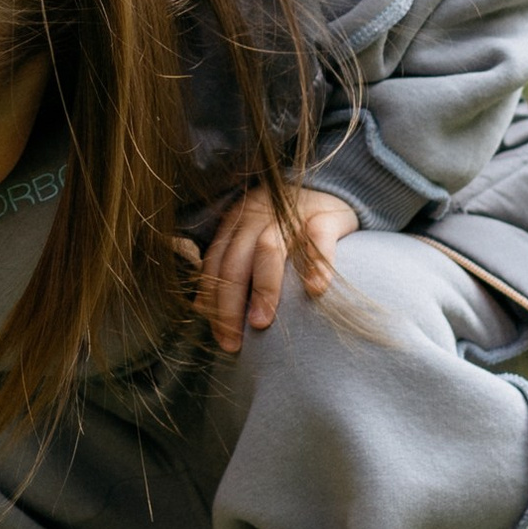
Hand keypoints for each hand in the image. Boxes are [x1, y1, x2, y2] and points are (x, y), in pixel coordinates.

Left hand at [193, 186, 360, 354]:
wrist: (328, 187)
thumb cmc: (286, 226)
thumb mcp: (252, 238)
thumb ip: (229, 267)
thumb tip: (199, 308)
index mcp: (236, 225)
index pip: (215, 266)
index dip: (212, 302)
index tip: (220, 336)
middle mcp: (258, 218)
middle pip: (234, 262)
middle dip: (229, 304)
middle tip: (233, 341)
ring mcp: (290, 216)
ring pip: (268, 250)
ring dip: (262, 289)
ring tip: (261, 322)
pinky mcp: (324, 216)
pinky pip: (319, 237)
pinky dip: (316, 264)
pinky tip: (314, 290)